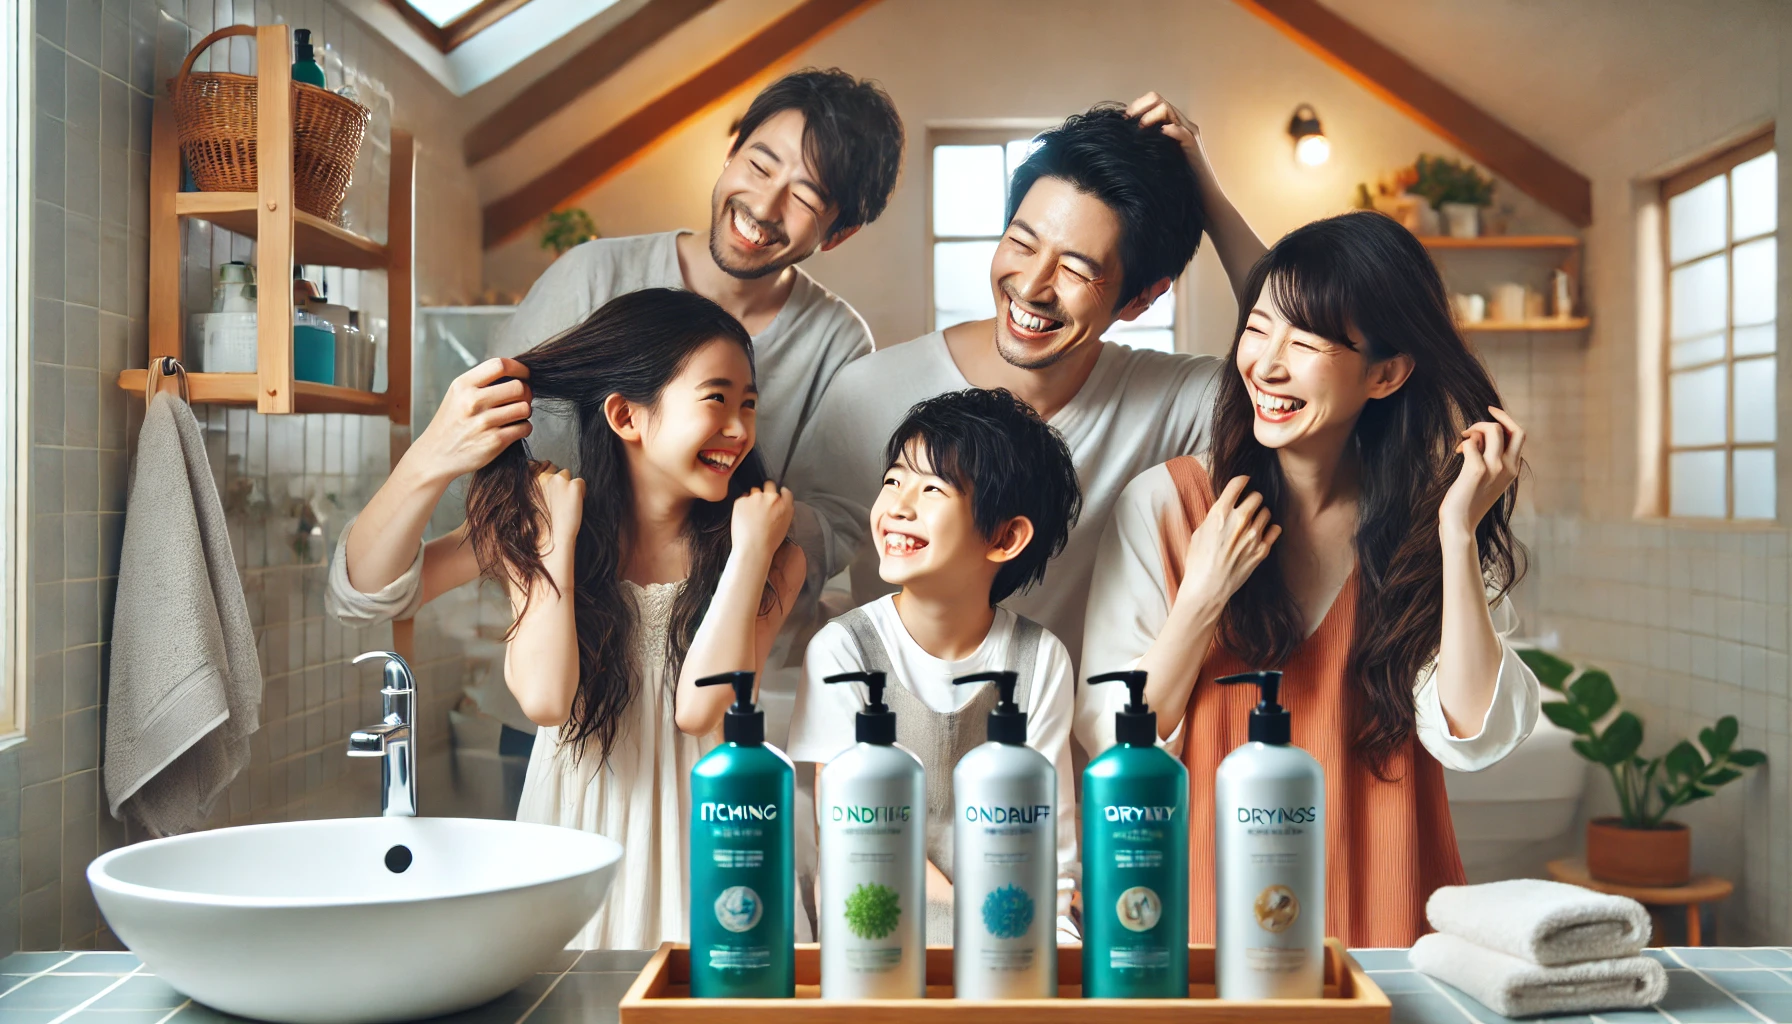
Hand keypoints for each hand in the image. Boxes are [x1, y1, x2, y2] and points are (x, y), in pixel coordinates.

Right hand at [412, 358, 531, 482]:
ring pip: (525, 408)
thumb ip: (481, 383)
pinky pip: (525, 427)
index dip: (519, 368)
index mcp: (463, 385)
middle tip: (520, 400)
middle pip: (518, 387)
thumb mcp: (457, 395)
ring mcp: (484, 422)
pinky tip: (512, 430)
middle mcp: (473, 401)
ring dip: (524, 412)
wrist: (435, 456)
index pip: (499, 365)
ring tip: (514, 416)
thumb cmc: (450, 424)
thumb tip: (515, 376)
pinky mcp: (495, 441)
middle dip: (525, 393)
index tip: (525, 374)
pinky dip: (524, 428)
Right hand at [532, 462, 584, 561]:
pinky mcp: (573, 486)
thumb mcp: (522, 507)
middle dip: (556, 479)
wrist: (550, 543)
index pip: (535, 465)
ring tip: (566, 504)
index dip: (543, 473)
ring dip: (568, 485)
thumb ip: (528, 492)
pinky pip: (581, 483)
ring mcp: (558, 480)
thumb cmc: (536, 530)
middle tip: (559, 497)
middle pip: (552, 468)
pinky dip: (581, 492)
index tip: (547, 484)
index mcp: (527, 482)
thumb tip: (536, 484)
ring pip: (566, 473)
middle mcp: (542, 477)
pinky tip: (575, 505)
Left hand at [731, 482, 794, 563]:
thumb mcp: (785, 525)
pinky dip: (743, 505)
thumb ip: (785, 509)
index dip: (779, 494)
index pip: (785, 491)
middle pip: (769, 485)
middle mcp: (771, 497)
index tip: (774, 498)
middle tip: (761, 504)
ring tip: (751, 514)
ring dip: (753, 498)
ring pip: (754, 491)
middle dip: (766, 492)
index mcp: (784, 505)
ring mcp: (755, 497)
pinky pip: (742, 498)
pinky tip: (744, 517)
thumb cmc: (769, 542)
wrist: (753, 548)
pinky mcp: (741, 500)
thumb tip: (782, 496)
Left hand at [1127, 91, 1212, 179]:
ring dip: (1151, 116)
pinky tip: (1162, 132)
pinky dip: (1171, 130)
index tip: (1124, 119)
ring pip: (1168, 110)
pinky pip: (1183, 132)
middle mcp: (1179, 123)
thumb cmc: (1175, 177)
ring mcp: (1188, 133)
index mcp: (1170, 123)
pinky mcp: (1193, 146)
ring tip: (1140, 128)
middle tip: (1129, 121)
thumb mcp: (1155, 155)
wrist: (1200, 194)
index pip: (1152, 101)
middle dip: (1140, 108)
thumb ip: (1144, 142)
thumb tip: (1121, 136)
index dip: (1136, 106)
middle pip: (1158, 100)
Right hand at [1180, 475, 1279, 613]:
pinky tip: (1262, 533)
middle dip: (1253, 499)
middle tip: (1248, 505)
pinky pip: (1275, 530)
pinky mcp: (1262, 550)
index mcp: (1220, 513)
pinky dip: (1270, 529)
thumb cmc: (1198, 561)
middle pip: (1257, 496)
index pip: (1238, 483)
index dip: (1243, 480)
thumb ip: (1215, 516)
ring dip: (1261, 514)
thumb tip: (1225, 507)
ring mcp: (1253, 536)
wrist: (1207, 588)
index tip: (1245, 481)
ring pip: (1267, 512)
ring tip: (1253, 522)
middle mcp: (1239, 521)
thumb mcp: (1199, 532)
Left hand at [1440, 407, 1524, 539]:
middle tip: (1472, 428)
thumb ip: (1491, 458)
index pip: (1520, 434)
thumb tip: (1481, 435)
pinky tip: (1457, 452)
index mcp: (1513, 468)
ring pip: (1492, 430)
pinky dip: (1464, 442)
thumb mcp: (1488, 478)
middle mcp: (1508, 467)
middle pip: (1514, 429)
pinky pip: (1472, 442)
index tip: (1490, 410)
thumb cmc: (1470, 500)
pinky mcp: (1476, 471)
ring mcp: (1494, 469)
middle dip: (1493, 419)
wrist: (1460, 523)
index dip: (1506, 419)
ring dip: (1475, 428)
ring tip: (1463, 440)